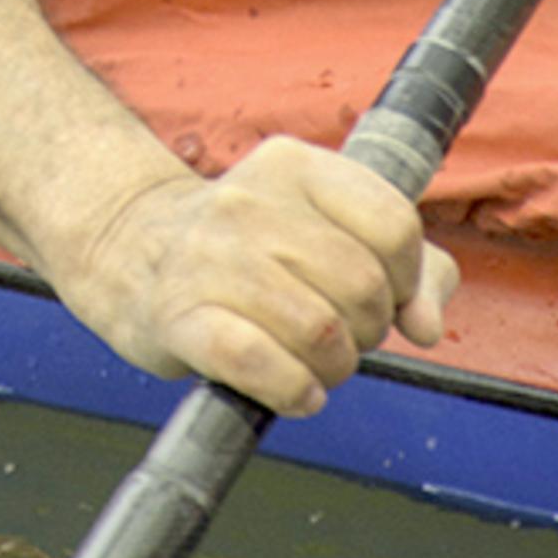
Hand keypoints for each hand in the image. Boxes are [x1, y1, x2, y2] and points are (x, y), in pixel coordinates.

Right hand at [48, 135, 458, 419]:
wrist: (129, 248)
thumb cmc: (244, 246)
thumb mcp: (323, 226)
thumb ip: (404, 265)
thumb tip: (428, 325)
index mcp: (296, 167)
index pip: (393, 226)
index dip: (408, 281)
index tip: (390, 301)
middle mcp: (251, 202)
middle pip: (362, 285)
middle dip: (368, 331)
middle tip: (341, 336)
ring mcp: (210, 257)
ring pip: (319, 329)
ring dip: (334, 367)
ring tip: (316, 365)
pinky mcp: (180, 316)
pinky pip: (259, 361)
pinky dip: (294, 390)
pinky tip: (296, 390)